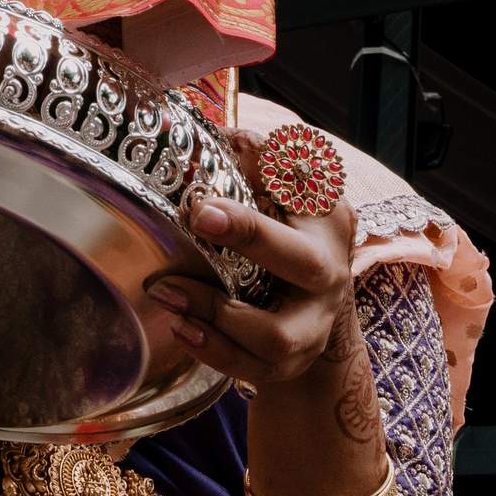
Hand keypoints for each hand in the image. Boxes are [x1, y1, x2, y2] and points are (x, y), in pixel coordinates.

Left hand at [144, 127, 356, 387]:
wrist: (315, 314)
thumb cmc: (285, 238)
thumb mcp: (279, 196)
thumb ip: (250, 162)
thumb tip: (203, 127)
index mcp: (326, 218)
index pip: (307, 188)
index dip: (268, 174)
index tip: (223, 165)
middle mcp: (329, 271)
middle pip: (304, 262)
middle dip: (252, 237)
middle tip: (199, 216)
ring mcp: (315, 323)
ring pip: (277, 335)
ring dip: (215, 314)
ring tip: (165, 290)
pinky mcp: (293, 361)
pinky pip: (255, 368)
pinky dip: (215, 351)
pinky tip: (181, 327)